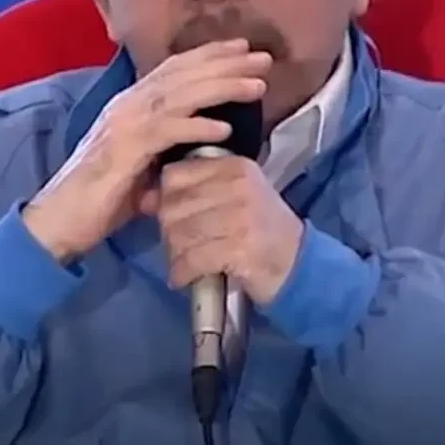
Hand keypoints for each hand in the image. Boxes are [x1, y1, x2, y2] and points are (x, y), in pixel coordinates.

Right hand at [22, 39, 271, 262]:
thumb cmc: (100, 197)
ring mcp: (124, 125)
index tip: (243, 49)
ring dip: (221, 87)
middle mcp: (127, 105)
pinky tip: (225, 126)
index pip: (174, 69)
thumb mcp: (141, 167)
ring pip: (180, 95)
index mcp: (130, 105)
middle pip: (182, 74)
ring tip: (256, 85)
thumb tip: (203, 153)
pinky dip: (197, 125)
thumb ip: (168, 153)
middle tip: (262, 57)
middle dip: (225, 62)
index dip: (209, 56)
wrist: (58, 220)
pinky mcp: (124, 150)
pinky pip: (167, 130)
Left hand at [148, 155, 304, 305]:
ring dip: (175, 255)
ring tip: (185, 263)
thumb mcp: (234, 198)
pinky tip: (186, 278)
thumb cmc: (262, 230)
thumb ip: (195, 193)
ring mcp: (240, 216)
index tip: (177, 219)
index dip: (166, 200)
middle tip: (180, 248)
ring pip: (179, 233)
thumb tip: (145, 199)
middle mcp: (238, 186)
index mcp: (235, 167)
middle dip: (169, 232)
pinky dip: (182, 272)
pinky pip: (192, 259)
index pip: (176, 175)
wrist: (299, 265)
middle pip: (173, 206)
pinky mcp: (240, 248)